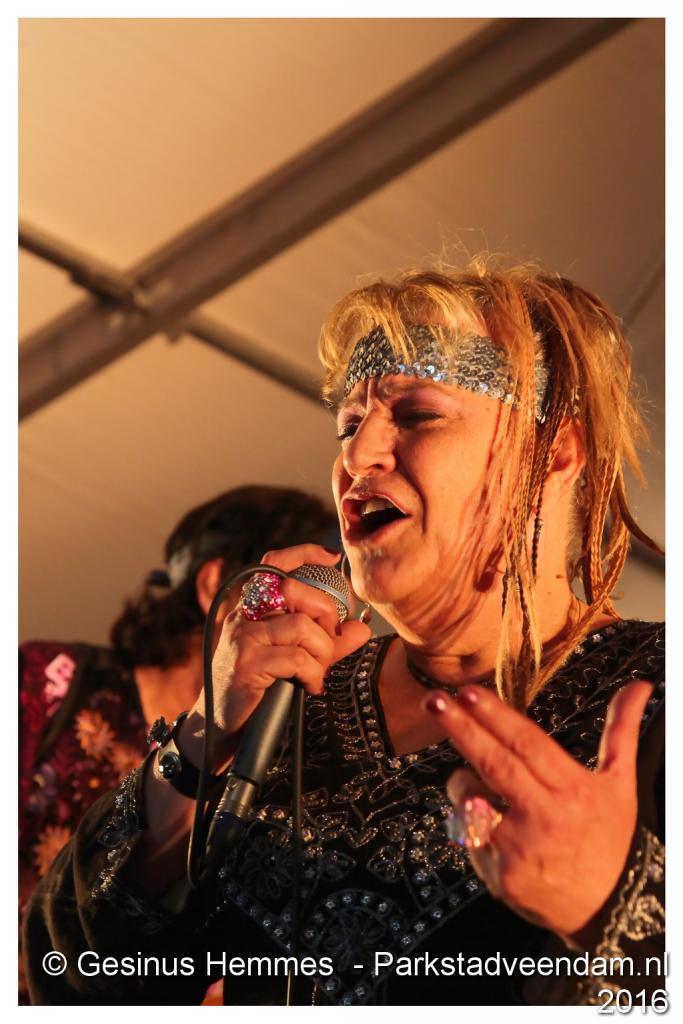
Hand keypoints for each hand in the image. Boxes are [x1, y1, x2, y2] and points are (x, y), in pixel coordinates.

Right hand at [194, 544, 370, 768]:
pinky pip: (296, 658)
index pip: (272, 564)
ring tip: (317, 671)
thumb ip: (327, 644)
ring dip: (322, 652)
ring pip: (300, 626)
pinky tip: (309, 685)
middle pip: (294, 591)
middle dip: (325, 614)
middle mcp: (243, 616)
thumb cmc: (258, 689)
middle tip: (330, 642)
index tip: (331, 557)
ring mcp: (242, 638)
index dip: (302, 553)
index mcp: (252, 608)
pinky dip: (313, 673)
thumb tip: (361, 629)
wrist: (218, 727)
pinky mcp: (246, 664)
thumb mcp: (293, 660)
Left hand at [425, 679, 652, 938]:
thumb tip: (639, 685)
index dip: (494, 714)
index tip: (467, 691)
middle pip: (493, 762)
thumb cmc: (609, 839)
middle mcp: (545, 816)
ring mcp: (519, 848)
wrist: (609, 910)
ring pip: (470, 798)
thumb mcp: (620, 784)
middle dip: (459, 727)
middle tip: (433, 700)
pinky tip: (492, 829)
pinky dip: (472, 824)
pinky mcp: (500, 875)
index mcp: (572, 789)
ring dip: (462, 782)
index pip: (526, 742)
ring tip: (476, 782)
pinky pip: (469, 835)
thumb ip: (620, 731)